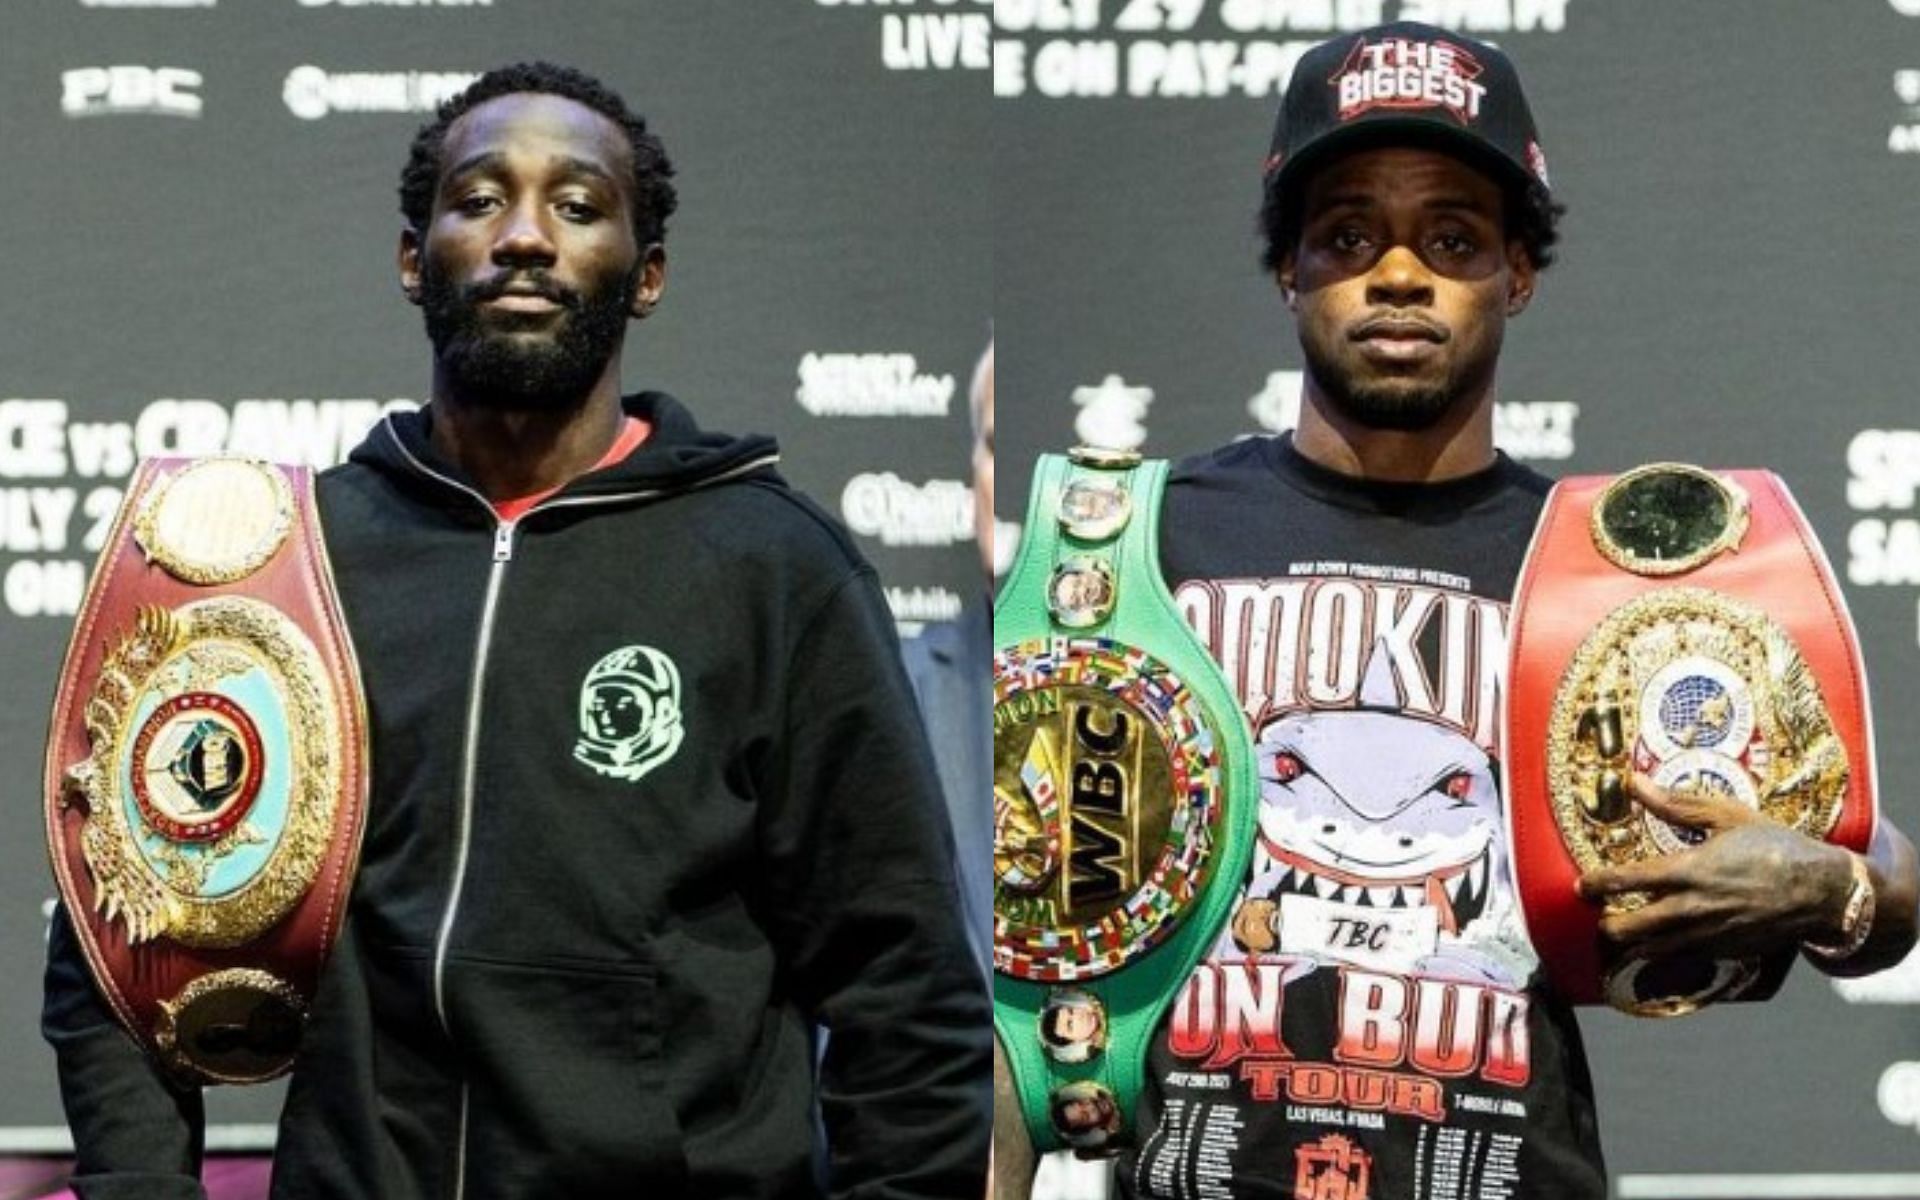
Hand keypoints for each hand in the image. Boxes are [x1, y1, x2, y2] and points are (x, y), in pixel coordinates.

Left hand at [1576, 773, 1853, 962]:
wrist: (1822, 893)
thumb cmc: (1775, 847)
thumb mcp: (1727, 816)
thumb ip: (1675, 803)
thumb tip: (1633, 781)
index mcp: (1688, 872)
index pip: (1625, 881)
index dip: (1596, 884)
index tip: (1582, 885)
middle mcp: (1690, 910)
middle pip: (1627, 929)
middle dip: (1605, 925)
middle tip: (1600, 913)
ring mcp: (1705, 937)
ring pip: (1648, 951)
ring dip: (1629, 944)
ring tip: (1621, 931)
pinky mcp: (1721, 955)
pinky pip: (1678, 959)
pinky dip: (1661, 954)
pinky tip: (1657, 943)